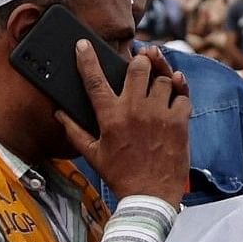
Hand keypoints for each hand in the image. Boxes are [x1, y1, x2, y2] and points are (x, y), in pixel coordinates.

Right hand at [67, 40, 190, 205]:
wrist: (150, 197)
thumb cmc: (120, 176)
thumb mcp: (92, 155)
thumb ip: (74, 131)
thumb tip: (59, 114)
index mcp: (110, 117)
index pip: (95, 80)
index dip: (87, 59)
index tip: (83, 44)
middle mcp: (135, 110)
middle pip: (138, 66)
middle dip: (139, 62)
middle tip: (139, 66)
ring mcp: (159, 114)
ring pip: (164, 78)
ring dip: (161, 79)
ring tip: (157, 88)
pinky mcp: (179, 122)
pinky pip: (183, 95)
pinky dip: (180, 93)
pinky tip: (174, 97)